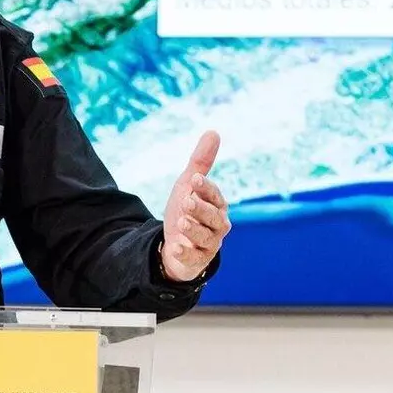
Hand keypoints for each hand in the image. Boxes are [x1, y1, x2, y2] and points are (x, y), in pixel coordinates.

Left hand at [160, 130, 229, 282]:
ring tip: (181, 222)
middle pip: (213, 217)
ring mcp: (209, 244)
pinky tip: (175, 247)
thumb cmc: (187, 210)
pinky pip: (194, 258)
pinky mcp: (198, 260)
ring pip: (206, 237)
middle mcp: (218, 225)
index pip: (214, 195)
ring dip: (193, 230)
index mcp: (217, 205)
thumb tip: (213, 132)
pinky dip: (185, 253)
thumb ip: (201, 162)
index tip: (194, 179)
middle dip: (200, 209)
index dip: (206, 188)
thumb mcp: (189, 185)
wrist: (176, 241)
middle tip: (186, 201)